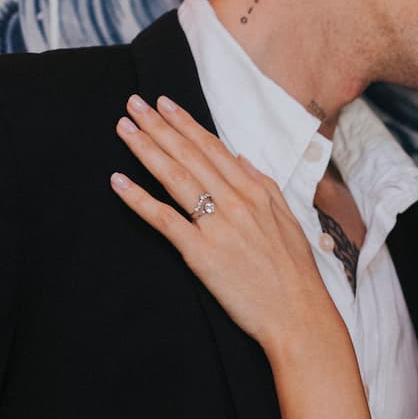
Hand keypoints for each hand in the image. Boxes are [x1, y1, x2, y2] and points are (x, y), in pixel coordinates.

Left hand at [110, 94, 334, 351]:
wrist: (298, 315)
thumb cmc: (295, 274)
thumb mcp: (288, 220)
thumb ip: (264, 185)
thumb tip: (241, 159)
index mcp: (256, 192)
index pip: (214, 149)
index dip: (186, 124)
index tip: (165, 104)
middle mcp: (236, 202)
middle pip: (189, 155)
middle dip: (159, 126)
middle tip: (134, 104)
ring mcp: (217, 226)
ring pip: (175, 177)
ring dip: (146, 149)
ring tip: (125, 128)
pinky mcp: (201, 253)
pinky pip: (164, 219)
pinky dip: (139, 198)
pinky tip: (119, 181)